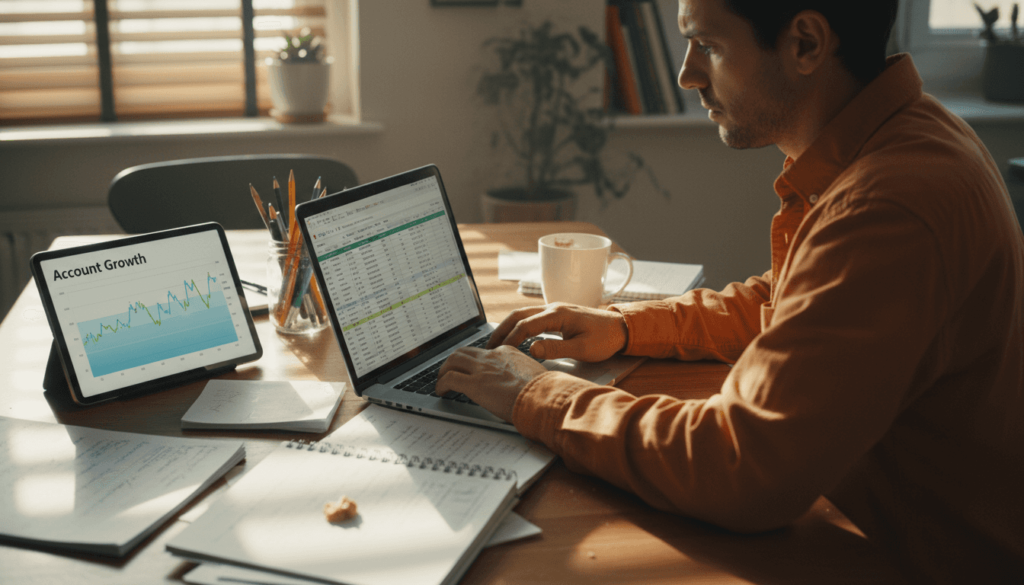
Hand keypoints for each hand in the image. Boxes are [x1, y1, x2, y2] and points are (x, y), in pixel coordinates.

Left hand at [436, 346, 548, 421]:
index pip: (484, 352)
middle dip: (454, 361)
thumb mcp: (532, 375)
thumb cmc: (543, 391)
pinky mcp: (474, 384)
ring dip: (444, 370)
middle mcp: (493, 356)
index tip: (472, 369)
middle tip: (449, 371)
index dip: (474, 360)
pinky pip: (449, 379)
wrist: (543, 396)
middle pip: (465, 352)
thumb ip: (521, 375)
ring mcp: (482, 369)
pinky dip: (441, 384)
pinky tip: (441, 392)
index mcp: (508, 352)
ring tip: (441, 380)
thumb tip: (518, 385)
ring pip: (453, 360)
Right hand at [487, 303, 628, 362]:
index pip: (525, 325)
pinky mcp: (558, 316)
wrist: (622, 328)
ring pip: (524, 315)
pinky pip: (532, 318)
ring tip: (496, 343)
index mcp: (558, 314)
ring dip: (508, 327)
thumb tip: (531, 349)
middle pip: (518, 315)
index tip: (501, 354)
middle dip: (501, 330)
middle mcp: (553, 308)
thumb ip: (555, 349)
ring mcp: (555, 310)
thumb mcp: (582, 349)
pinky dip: (519, 327)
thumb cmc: (605, 339)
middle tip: (488, 347)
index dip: (510, 340)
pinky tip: (514, 338)